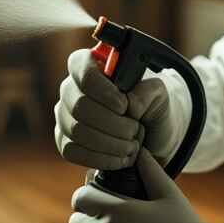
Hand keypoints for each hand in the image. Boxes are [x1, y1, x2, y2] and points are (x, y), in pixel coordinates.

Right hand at [54, 49, 180, 169]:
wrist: (151, 133)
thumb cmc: (151, 106)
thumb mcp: (159, 93)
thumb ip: (148, 91)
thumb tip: (130, 105)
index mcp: (92, 64)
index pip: (82, 69)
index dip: (102, 90)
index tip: (124, 105)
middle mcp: (71, 88)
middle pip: (79, 105)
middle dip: (112, 123)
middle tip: (134, 129)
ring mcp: (65, 115)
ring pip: (76, 130)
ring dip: (110, 142)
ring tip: (132, 144)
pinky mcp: (65, 141)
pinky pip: (73, 151)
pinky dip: (101, 158)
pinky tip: (120, 158)